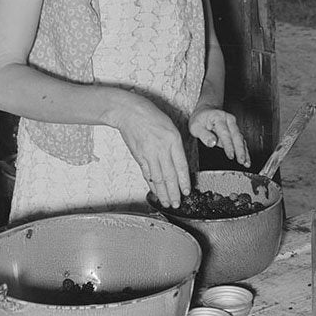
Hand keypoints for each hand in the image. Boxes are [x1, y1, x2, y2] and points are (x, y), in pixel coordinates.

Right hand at [108, 91, 190, 207]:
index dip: (184, 181)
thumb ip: (176, 145)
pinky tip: (156, 191)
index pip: (181, 165)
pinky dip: (152, 185)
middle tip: (177, 203)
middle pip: (169, 176)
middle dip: (174, 192)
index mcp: (173, 139)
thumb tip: (179, 164)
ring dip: (163, 193)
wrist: (129, 112)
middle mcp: (161, 148)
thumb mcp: (170, 126)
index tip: (187, 191)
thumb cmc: (150, 115)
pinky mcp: (139, 156)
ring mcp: (149, 154)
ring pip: (158, 178)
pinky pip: (147, 174)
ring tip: (167, 203)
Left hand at [189, 107, 249, 167]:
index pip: (225, 133)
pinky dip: (244, 150)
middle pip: (236, 136)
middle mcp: (228, 120)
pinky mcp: (235, 131)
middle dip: (240, 150)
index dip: (228, 145)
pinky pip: (241, 141)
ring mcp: (233, 125)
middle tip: (241, 161)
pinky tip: (246, 159)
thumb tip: (212, 143)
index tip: (231, 156)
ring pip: (241, 139)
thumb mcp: (195, 126)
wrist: (205, 110)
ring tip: (246, 163)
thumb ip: (203, 135)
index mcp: (218, 118)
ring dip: (244, 151)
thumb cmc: (200, 119)